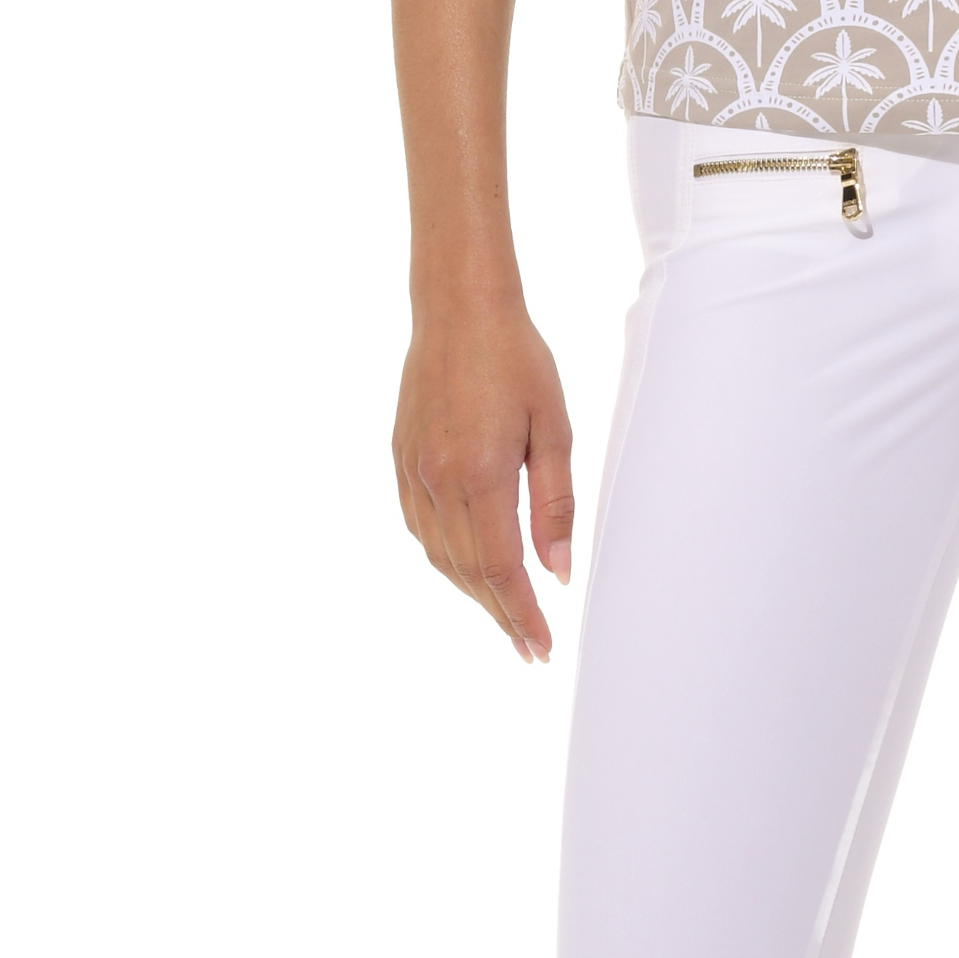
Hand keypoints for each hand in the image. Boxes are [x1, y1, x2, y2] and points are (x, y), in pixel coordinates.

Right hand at [394, 294, 575, 662]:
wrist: (457, 309)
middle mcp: (439, 481)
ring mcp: (413, 472)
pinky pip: (421, 529)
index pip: (502, 568)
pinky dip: (446, 559)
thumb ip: (555, 503)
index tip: (542, 647)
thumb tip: (558, 571)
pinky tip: (469, 569)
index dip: (522, 614)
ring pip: (440, 556)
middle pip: (470, 572)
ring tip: (506, 616)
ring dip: (473, 593)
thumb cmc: (516, 359)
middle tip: (529, 648)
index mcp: (481, 474)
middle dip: (501, 615)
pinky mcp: (400, 461)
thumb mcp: (554, 427)